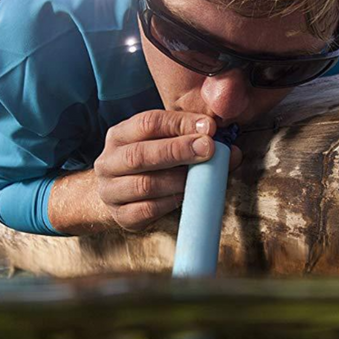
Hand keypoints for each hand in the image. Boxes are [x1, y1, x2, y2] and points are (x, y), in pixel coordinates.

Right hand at [93, 110, 241, 231]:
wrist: (118, 194)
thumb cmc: (149, 165)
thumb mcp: (164, 144)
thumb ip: (193, 141)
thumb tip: (231, 151)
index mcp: (119, 136)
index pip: (148, 123)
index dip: (180, 124)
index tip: (209, 128)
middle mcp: (108, 162)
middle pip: (140, 154)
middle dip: (178, 150)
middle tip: (208, 149)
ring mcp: (110, 191)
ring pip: (144, 185)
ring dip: (177, 180)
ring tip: (200, 178)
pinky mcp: (120, 216)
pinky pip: (146, 211)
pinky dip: (169, 203)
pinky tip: (185, 196)